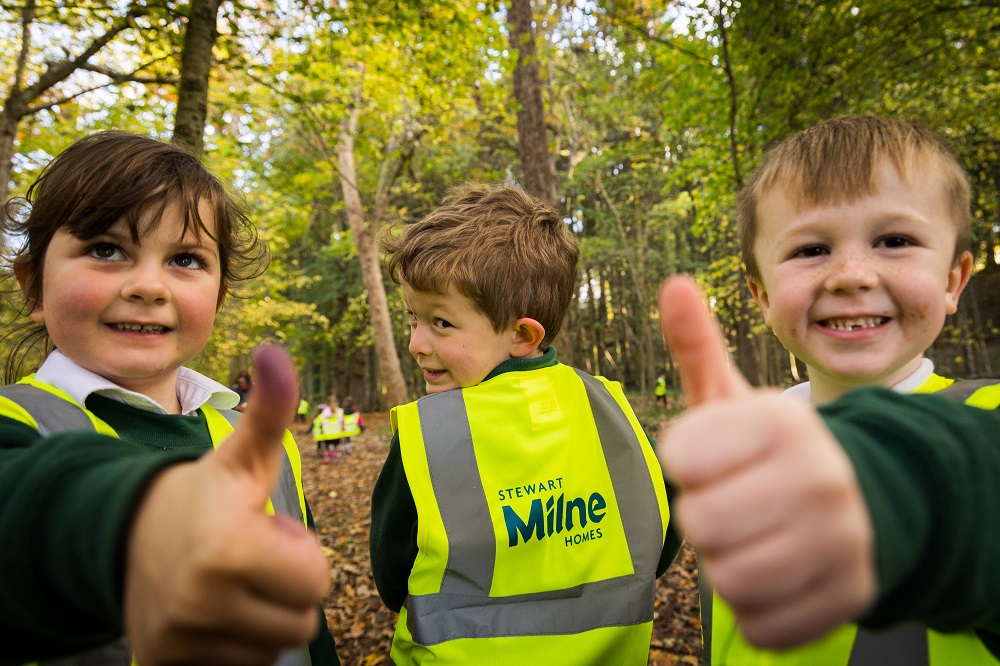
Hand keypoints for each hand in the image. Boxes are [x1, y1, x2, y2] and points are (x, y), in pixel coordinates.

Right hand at [124, 344, 329, 664]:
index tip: (272, 533)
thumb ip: (270, 409)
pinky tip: (217, 611)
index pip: (316, 583)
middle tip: (255, 560)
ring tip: (235, 583)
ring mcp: (181, 641)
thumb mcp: (243, 454)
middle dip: (288, 591)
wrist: (126, 536)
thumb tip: (275, 351)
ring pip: (272, 650)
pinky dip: (238, 646)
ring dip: (264, 619)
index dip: (303, 555)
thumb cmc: (204, 495)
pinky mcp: (168, 665)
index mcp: (227, 549)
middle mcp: (201, 603)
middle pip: (300, 624)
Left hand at [657, 275, 875, 648]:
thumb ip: (698, 346)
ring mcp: (841, 542)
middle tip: (731, 501)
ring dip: (726, 563)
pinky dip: (754, 606)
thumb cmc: (771, 448)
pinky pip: (758, 624)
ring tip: (753, 535)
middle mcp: (820, 478)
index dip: (685, 462)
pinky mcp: (846, 598)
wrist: (865, 499)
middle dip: (704, 516)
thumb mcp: (734, 397)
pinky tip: (777, 572)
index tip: (710, 457)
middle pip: (702, 524)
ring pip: (728, 580)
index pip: (681, 456)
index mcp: (783, 421)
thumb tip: (673, 284)